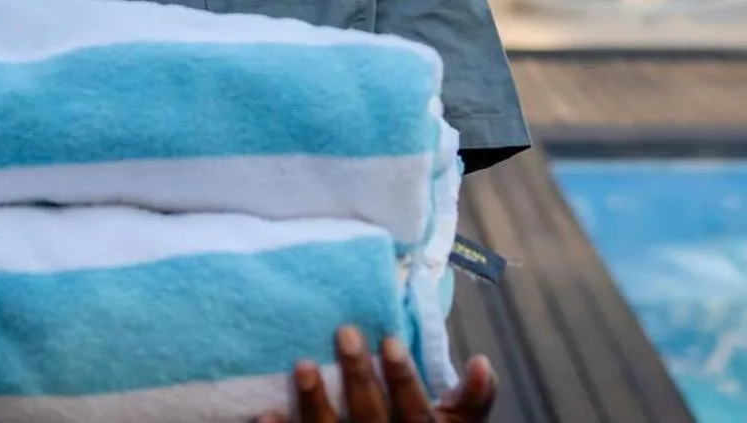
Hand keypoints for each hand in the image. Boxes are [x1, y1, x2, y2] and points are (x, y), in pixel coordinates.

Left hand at [259, 325, 495, 422]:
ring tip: (301, 365)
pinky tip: (264, 414)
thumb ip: (471, 402)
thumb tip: (483, 362)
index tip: (389, 340)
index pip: (414, 413)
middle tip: (344, 332)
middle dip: (358, 376)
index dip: (403, 379)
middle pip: (370, 419)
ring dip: (314, 403)